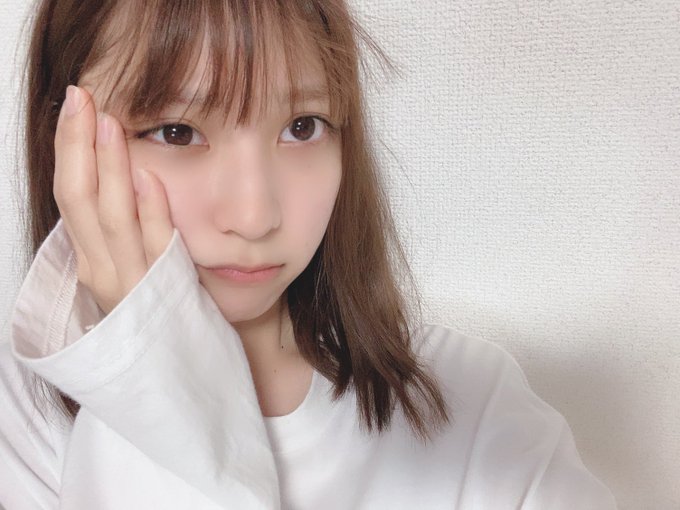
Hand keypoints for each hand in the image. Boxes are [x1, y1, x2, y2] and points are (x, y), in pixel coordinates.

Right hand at [53, 85, 173, 313]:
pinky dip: (151, 210)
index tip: (76, 103)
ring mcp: (130, 282)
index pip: (70, 192)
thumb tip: (122, 166)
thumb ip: (119, 222)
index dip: (69, 145)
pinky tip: (148, 177)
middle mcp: (100, 270)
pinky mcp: (161, 292)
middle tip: (84, 99)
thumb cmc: (151, 305)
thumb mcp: (124, 262)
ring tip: (111, 124)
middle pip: (79, 199)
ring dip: (110, 168)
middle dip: (79, 145)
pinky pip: (156, 246)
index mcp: (87, 257)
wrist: (173, 365)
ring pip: (112, 218)